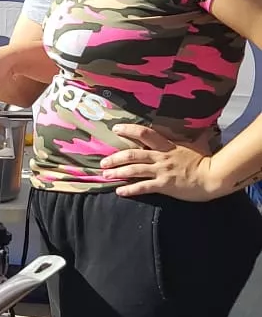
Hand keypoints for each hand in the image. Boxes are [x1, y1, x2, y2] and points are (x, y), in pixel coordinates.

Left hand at [101, 124, 220, 200]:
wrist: (213, 176)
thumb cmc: (206, 160)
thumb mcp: (196, 143)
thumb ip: (191, 135)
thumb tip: (199, 125)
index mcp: (167, 145)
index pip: (144, 133)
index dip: (129, 130)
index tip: (116, 128)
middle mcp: (161, 157)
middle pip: (133, 154)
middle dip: (115, 157)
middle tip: (102, 161)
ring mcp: (162, 171)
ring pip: (134, 169)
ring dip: (118, 172)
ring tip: (105, 174)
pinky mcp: (164, 185)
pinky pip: (143, 187)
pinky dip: (130, 189)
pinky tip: (119, 191)